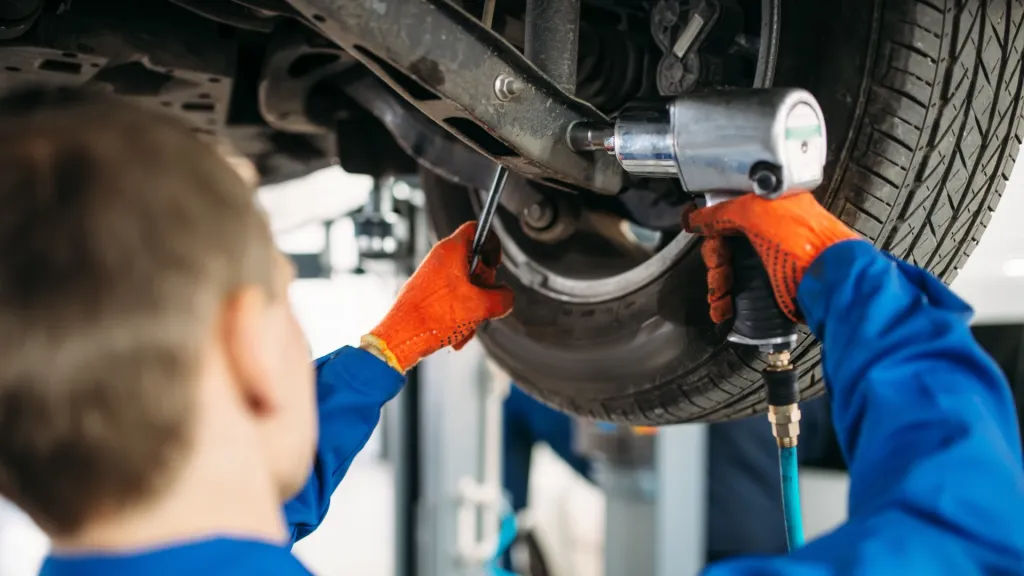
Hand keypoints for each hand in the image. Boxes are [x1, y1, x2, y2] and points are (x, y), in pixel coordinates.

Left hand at [361, 222, 513, 371]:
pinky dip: (459, 315)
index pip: (477, 229)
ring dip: (473, 307)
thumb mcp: (481, 306)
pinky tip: (457, 332)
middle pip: (474, 263)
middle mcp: (439, 259)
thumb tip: (506, 297)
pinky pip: (452, 300)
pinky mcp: (427, 293)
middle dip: (484, 286)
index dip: (492, 245)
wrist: (403, 337)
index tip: (495, 264)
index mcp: (451, 251)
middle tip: (483, 300)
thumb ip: (503, 297)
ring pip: (465, 285)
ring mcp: (432, 276)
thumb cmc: (431, 317)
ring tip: (467, 323)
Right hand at [685, 191, 860, 321]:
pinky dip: (727, 302)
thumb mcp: (756, 213)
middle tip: (718, 269)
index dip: (712, 225)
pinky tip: (722, 309)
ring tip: (719, 296)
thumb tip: (697, 217)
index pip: (730, 213)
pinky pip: (742, 293)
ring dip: (718, 285)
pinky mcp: (775, 287)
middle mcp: (773, 234)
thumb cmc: (806, 243)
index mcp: (772, 209)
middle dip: (715, 261)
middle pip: (727, 246)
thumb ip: (723, 211)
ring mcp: (774, 261)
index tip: (699, 233)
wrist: (831, 282)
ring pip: (732, 272)